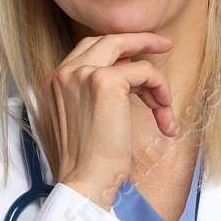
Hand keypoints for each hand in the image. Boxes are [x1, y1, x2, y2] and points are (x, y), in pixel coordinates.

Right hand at [40, 33, 176, 209]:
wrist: (86, 181)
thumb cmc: (90, 160)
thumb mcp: (87, 118)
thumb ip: (96, 92)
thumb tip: (129, 72)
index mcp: (55, 82)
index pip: (89, 50)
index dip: (119, 49)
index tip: (141, 53)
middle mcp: (64, 73)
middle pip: (107, 40)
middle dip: (140, 40)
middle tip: (165, 44)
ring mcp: (83, 74)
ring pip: (130, 55)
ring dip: (155, 81)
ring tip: (164, 107)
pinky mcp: (105, 81)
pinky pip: (145, 71)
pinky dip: (160, 89)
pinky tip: (164, 114)